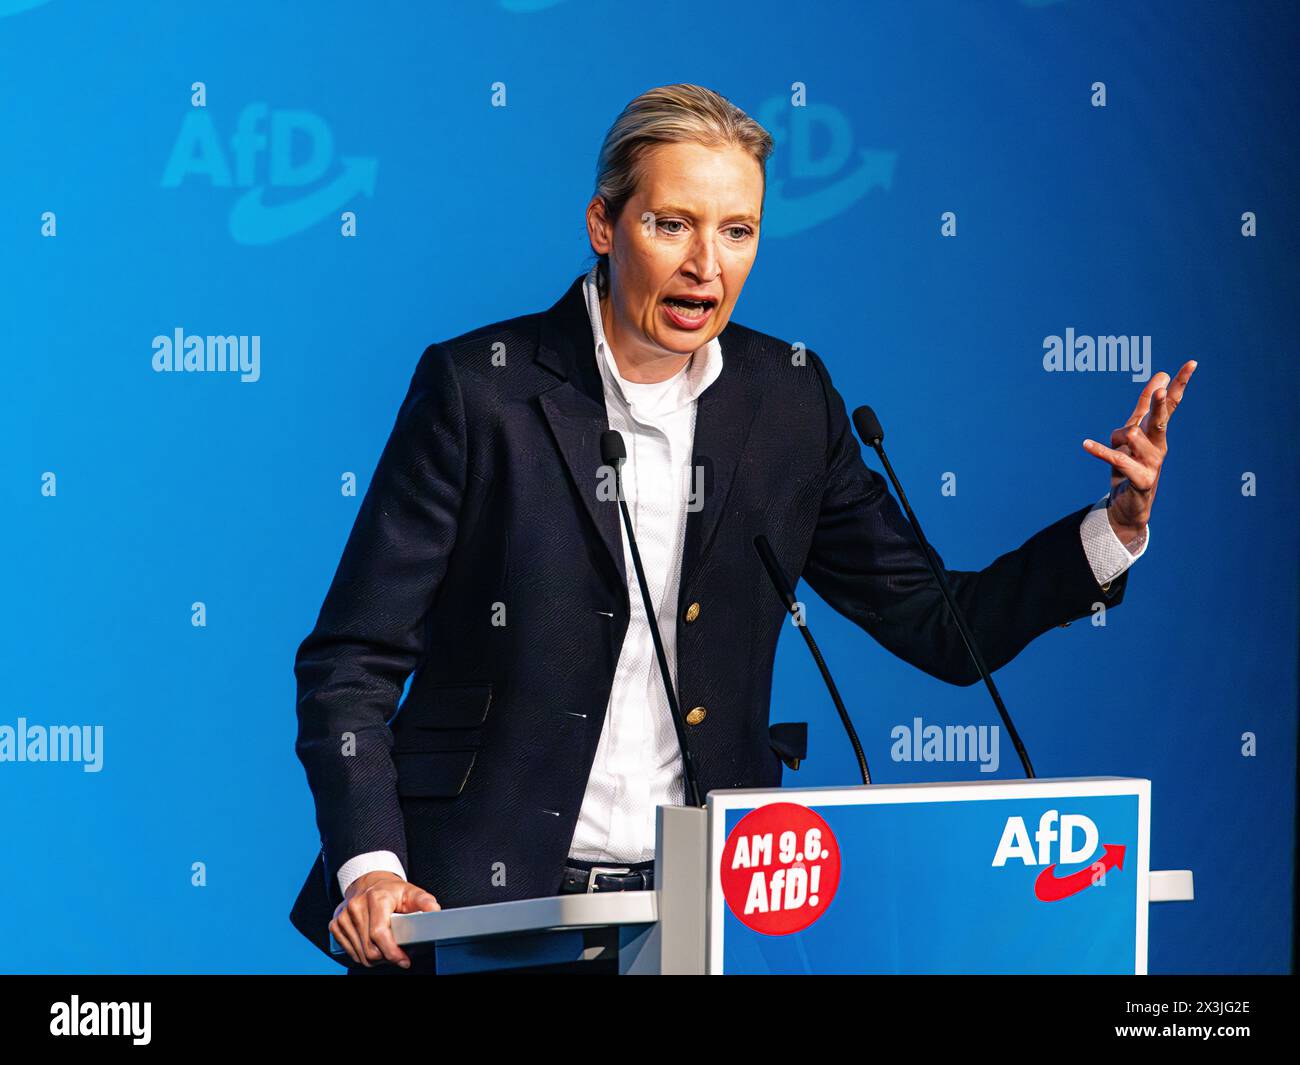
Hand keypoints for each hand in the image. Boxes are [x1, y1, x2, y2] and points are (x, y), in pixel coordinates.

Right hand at [331, 870, 439, 968]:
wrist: (369, 882)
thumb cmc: (391, 890)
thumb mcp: (412, 892)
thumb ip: (425, 902)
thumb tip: (436, 913)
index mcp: (375, 898)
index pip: (379, 933)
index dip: (392, 952)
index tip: (404, 960)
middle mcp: (356, 906)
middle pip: (370, 949)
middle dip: (387, 958)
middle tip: (399, 954)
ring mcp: (343, 916)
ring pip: (360, 954)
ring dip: (376, 958)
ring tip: (388, 948)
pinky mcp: (336, 924)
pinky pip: (350, 952)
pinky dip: (363, 955)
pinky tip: (374, 946)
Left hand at [1082, 360, 1196, 543]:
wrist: (1129, 505)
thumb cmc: (1132, 464)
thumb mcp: (1136, 431)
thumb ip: (1145, 406)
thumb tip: (1161, 375)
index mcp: (1158, 432)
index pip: (1171, 404)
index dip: (1180, 384)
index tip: (1191, 363)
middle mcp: (1159, 446)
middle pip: (1160, 420)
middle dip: (1160, 406)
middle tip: (1161, 392)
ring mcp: (1153, 464)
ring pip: (1133, 437)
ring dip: (1117, 438)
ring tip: (1116, 445)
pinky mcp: (1142, 480)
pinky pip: (1119, 460)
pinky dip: (1101, 451)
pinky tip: (1086, 444)